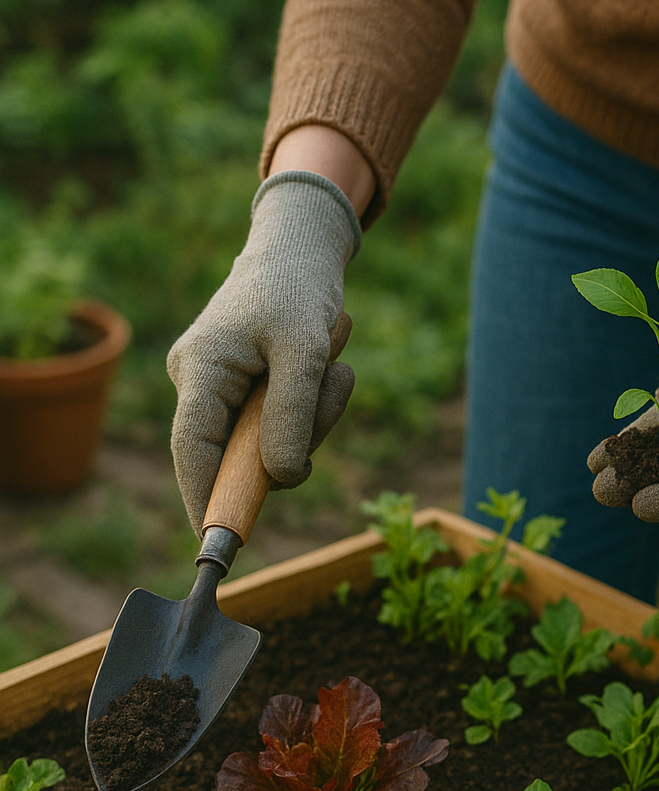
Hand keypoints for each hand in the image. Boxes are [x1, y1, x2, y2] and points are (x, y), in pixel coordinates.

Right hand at [167, 171, 360, 534]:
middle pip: (239, 450)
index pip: (194, 450)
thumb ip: (293, 414)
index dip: (206, 499)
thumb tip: (280, 479)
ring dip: (313, 413)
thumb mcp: (305, 351)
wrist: (302, 247)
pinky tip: (326, 363)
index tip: (219, 543)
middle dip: (296, 436)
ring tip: (332, 361)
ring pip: (268, 439)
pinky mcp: (243, 386)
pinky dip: (311, 403)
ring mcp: (218, 385)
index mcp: (200, 368)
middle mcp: (199, 380)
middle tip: (332, 382)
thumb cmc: (299, 288)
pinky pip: (280, 420)